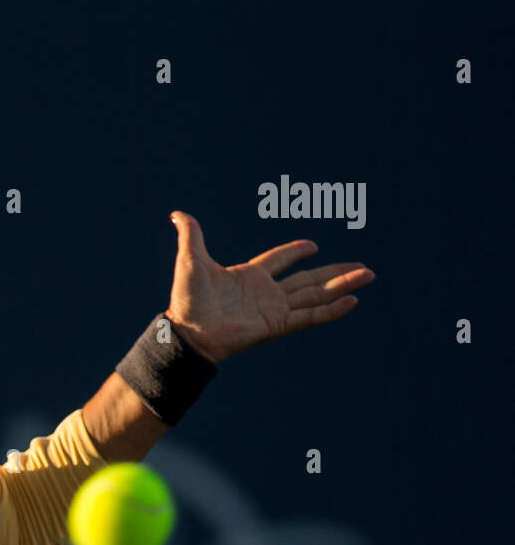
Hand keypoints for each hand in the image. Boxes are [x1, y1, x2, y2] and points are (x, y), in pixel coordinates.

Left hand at [163, 210, 374, 362]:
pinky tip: (353, 301)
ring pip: (316, 295)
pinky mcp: (277, 325)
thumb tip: (177, 213)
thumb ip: (191, 235)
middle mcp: (266, 293)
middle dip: (335, 272)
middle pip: (309, 279)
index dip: (295, 251)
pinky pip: (310, 316)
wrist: (187, 331)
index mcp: (249, 276)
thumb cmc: (186, 299)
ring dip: (342, 285)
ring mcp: (273, 309)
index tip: (312, 245)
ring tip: (368, 276)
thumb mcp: (191, 260)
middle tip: (363, 266)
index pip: (279, 260)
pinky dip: (332, 310)